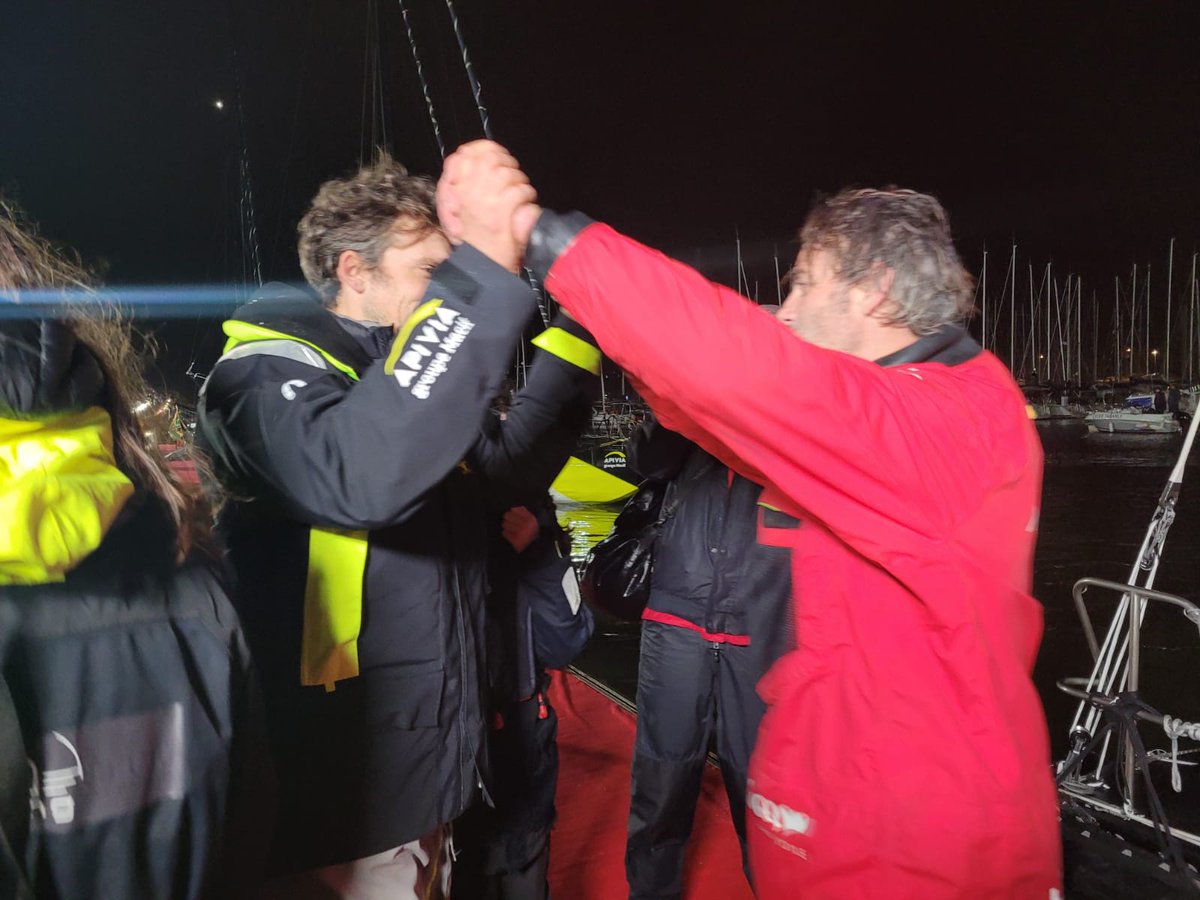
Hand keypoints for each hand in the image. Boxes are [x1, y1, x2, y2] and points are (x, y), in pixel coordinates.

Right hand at [438, 140, 540, 272]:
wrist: (479, 265)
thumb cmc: (471, 237)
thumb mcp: (453, 205)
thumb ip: (457, 178)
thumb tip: (465, 154)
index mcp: (456, 186)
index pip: (472, 151)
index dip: (488, 150)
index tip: (497, 157)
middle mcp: (468, 190)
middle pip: (494, 159)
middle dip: (508, 167)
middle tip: (510, 181)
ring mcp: (485, 200)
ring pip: (510, 174)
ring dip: (519, 184)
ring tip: (516, 198)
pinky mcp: (502, 212)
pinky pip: (520, 192)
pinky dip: (527, 198)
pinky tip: (522, 208)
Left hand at [501, 506, 539, 552]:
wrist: (535, 546)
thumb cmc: (532, 532)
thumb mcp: (532, 520)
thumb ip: (524, 512)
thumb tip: (513, 509)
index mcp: (530, 519)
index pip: (514, 511)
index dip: (510, 512)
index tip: (510, 514)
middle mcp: (526, 526)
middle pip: (507, 516)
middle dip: (507, 519)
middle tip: (508, 521)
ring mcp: (520, 534)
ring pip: (505, 524)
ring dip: (506, 526)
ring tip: (509, 528)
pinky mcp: (515, 541)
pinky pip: (505, 533)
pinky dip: (506, 533)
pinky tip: (509, 534)